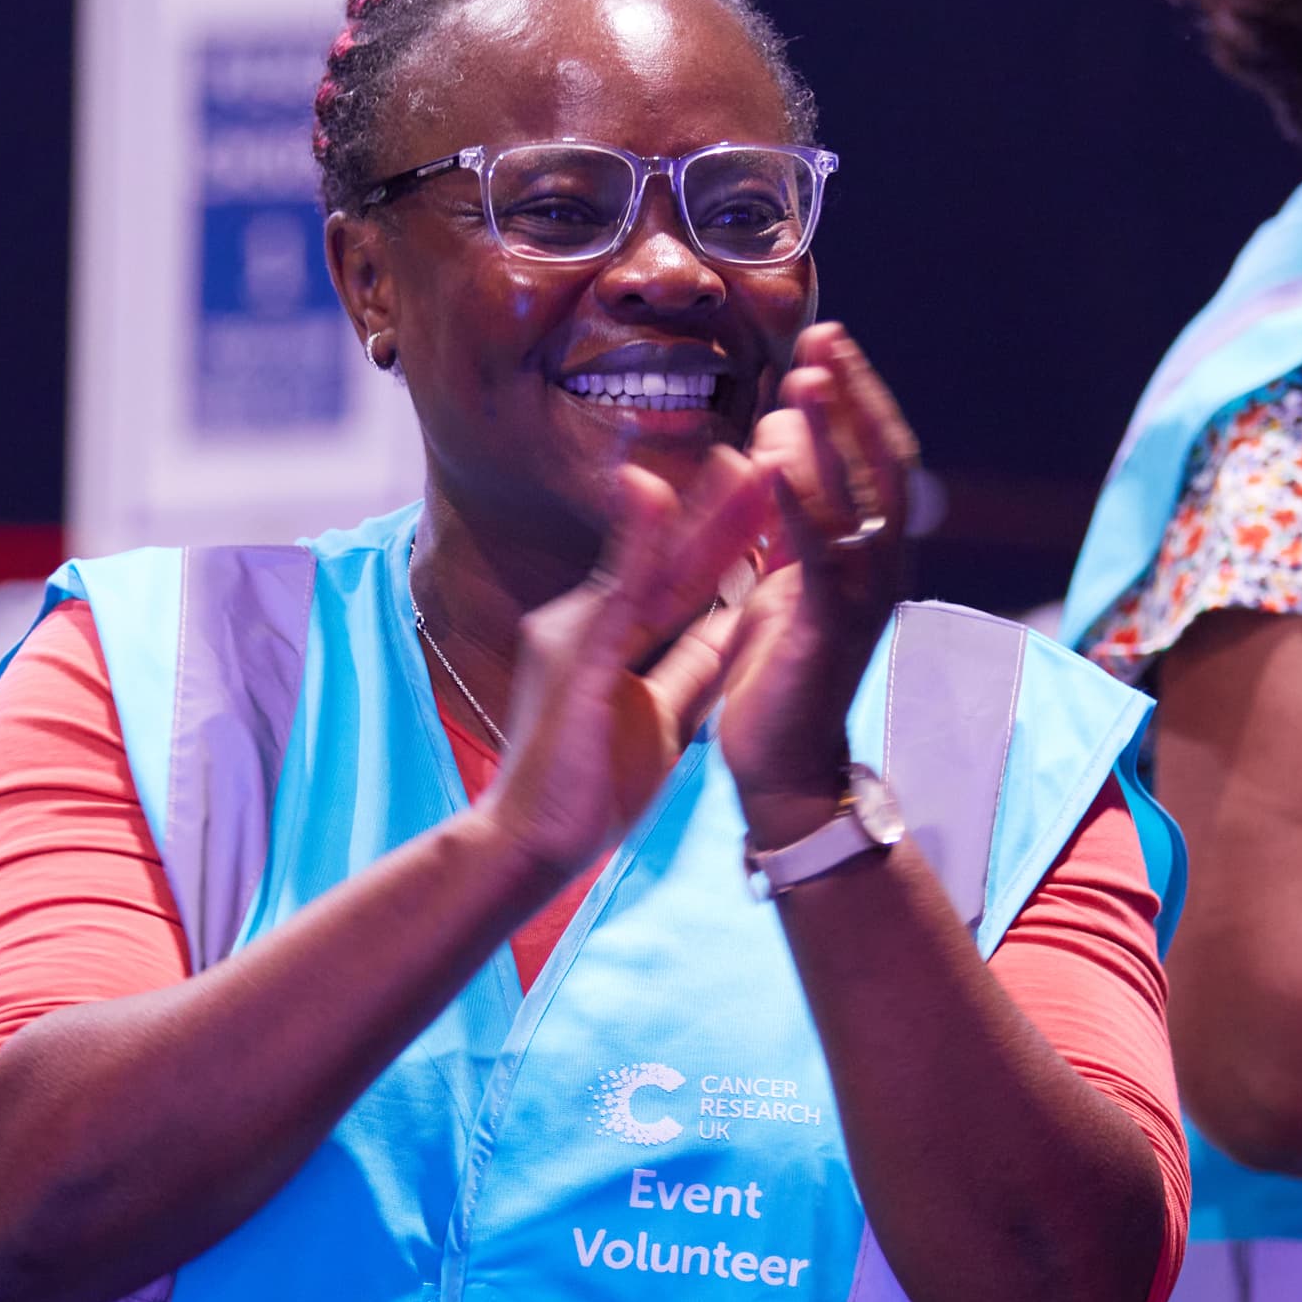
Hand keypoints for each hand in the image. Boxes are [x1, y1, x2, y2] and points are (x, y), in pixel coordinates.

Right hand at [471, 448, 770, 881]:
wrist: (529, 845)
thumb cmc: (585, 790)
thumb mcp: (659, 721)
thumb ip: (691, 671)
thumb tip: (733, 634)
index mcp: (609, 637)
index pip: (681, 578)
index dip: (727, 536)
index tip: (771, 494)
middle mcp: (585, 622)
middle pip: (670, 559)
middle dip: (724, 510)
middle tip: (773, 455)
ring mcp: (575, 637)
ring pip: (649, 565)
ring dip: (699, 513)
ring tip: (744, 462)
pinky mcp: (574, 661)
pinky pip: (613, 596)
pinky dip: (636, 546)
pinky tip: (656, 497)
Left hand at [720, 324, 921, 845]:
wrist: (784, 769)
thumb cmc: (780, 675)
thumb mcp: (782, 579)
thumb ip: (783, 516)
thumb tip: (771, 440)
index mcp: (871, 556)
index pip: (878, 459)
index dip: (857, 399)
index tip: (827, 344)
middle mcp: (881, 570)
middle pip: (882, 463)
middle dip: (853, 397)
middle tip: (825, 337)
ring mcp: (862, 600)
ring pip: (858, 499)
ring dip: (829, 433)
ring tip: (802, 376)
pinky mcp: (828, 630)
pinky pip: (818, 555)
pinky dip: (796, 502)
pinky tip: (769, 458)